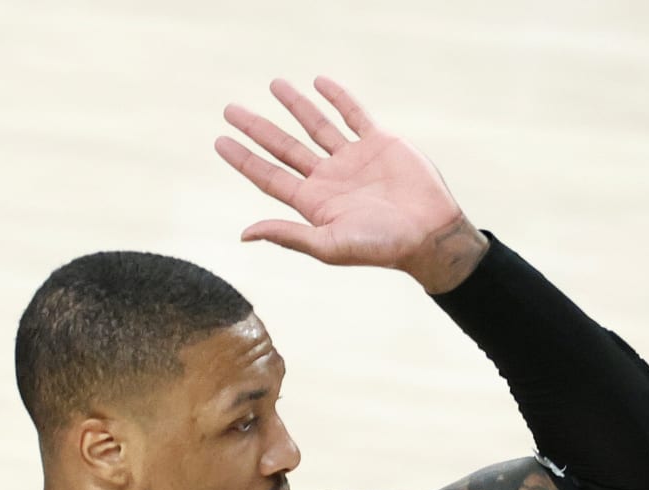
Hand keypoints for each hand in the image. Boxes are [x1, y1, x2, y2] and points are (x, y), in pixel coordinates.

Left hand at [215, 77, 487, 291]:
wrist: (429, 234)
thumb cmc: (380, 248)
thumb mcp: (328, 246)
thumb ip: (287, 235)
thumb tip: (243, 234)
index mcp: (312, 203)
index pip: (268, 176)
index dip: (243, 159)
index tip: (219, 141)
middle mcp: (327, 178)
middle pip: (284, 147)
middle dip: (257, 128)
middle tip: (230, 110)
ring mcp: (352, 159)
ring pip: (316, 126)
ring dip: (295, 105)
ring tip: (274, 84)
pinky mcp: (380, 143)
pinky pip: (354, 115)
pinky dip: (337, 98)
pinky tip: (319, 82)